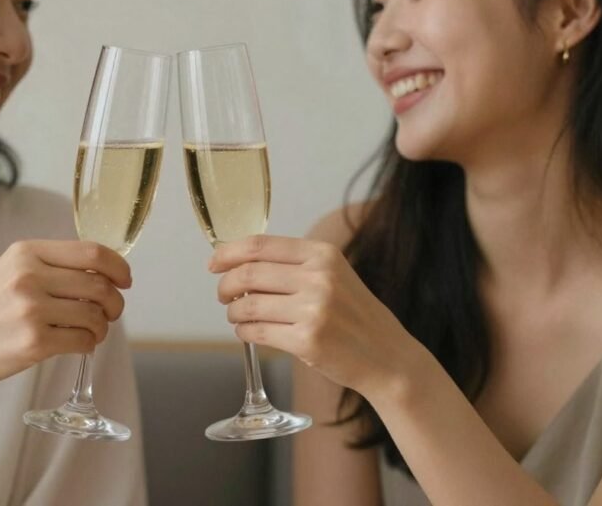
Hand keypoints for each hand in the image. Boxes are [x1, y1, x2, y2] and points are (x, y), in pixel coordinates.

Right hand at [0, 240, 130, 394]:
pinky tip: (78, 344)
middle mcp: (29, 277)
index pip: (91, 252)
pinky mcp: (35, 343)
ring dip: (102, 327)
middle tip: (111, 313)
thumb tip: (100, 272)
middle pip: (99, 285)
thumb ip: (49, 266)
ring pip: (95, 315)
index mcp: (26, 252)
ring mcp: (32, 310)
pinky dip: (89, 345)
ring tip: (91, 332)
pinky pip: (84, 341)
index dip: (118, 267)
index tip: (125, 280)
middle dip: (115, 302)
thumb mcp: (8, 273)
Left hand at [211, 235, 416, 396]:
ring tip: (237, 317)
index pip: (260, 245)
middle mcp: (319, 277)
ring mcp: (314, 309)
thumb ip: (293, 266)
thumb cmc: (354, 316)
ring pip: (248, 304)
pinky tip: (246, 332)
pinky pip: (256, 332)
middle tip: (223, 295)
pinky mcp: (307, 340)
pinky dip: (243, 332)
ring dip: (233, 312)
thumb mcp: (333, 276)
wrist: (387, 356)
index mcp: (322, 254)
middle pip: (249, 273)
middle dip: (225, 285)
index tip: (214, 263)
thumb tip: (239, 264)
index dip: (229, 253)